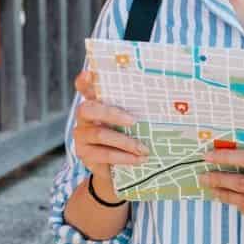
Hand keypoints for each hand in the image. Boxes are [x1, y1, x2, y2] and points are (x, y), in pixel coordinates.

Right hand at [70, 70, 145, 191]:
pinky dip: (124, 157)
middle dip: (112, 114)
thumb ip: (134, 108)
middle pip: (87, 109)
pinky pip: (104, 154)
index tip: (90, 74)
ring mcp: (81, 135)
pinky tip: (139, 159)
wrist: (114, 169)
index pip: (84, 87)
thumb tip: (162, 99)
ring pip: (100, 134)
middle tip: (134, 121)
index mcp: (95, 102)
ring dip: (126, 142)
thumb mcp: (130, 121)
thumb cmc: (126, 136)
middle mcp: (84, 117)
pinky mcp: (84, 153)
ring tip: (144, 149)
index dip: (84, 81)